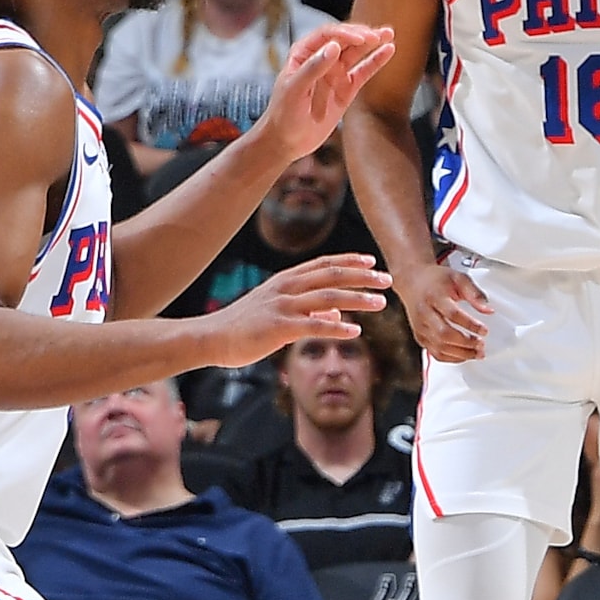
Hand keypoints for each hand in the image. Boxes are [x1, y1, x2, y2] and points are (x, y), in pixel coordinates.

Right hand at [204, 255, 389, 366]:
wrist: (212, 338)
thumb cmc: (245, 326)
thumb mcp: (278, 311)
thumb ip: (309, 310)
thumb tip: (338, 313)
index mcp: (285, 280)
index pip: (324, 264)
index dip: (349, 261)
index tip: (372, 261)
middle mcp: (286, 288)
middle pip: (332, 275)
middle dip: (362, 276)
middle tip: (387, 279)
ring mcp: (282, 306)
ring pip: (328, 297)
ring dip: (358, 298)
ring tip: (381, 303)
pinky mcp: (278, 328)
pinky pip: (313, 326)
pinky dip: (336, 327)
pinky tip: (355, 331)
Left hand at [259, 24, 395, 158]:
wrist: (287, 140)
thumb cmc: (283, 114)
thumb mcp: (295, 89)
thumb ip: (314, 67)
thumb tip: (334, 47)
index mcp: (303, 53)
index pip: (327, 35)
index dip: (345, 33)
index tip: (361, 38)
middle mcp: (321, 59)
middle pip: (345, 40)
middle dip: (362, 35)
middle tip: (379, 35)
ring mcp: (335, 73)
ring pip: (356, 53)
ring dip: (373, 42)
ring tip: (389, 33)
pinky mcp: (346, 89)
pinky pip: (363, 71)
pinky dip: (375, 61)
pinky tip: (388, 50)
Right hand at [398, 256, 490, 362]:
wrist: (413, 281)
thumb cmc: (436, 280)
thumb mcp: (458, 278)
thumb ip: (474, 293)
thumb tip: (488, 310)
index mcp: (434, 297)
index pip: (453, 314)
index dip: (470, 325)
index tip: (484, 330)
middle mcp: (424, 314)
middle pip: (444, 334)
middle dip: (466, 343)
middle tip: (481, 345)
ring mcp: (421, 327)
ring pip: (439, 347)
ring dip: (461, 354)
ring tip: (477, 353)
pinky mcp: (420, 337)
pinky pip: (435, 353)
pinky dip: (451, 358)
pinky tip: (464, 356)